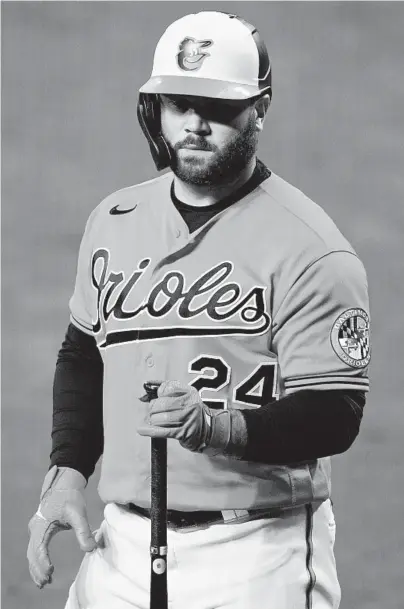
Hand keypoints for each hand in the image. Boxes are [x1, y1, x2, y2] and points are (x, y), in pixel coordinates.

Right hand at [27, 466, 96, 588]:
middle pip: (32, 554)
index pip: (38, 547)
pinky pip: (35, 550)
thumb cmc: (70, 497)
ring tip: (44, 582)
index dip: (43, 561)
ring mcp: (36, 529)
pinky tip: (46, 571)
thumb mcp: (78, 513)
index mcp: (42, 524)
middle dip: (38, 569)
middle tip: (46, 582)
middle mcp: (35, 528)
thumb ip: (83, 531)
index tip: (50, 572)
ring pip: (32, 553)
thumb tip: (91, 548)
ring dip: (36, 568)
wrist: (65, 484)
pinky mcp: (40, 531)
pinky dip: (38, 561)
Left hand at [138, 380, 213, 451]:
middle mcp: (191, 404)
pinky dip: (149, 430)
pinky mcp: (183, 433)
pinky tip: (142, 429)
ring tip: (153, 420)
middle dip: (153, 408)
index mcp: (190, 392)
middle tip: (153, 412)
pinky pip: (161, 431)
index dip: (159, 393)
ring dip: (152, 420)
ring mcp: (188, 419)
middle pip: (162, 404)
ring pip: (161, 418)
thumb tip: (143, 391)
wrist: (205, 430)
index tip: (159, 397)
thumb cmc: (189, 411)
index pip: (167, 388)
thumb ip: (164, 389)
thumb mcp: (183, 396)